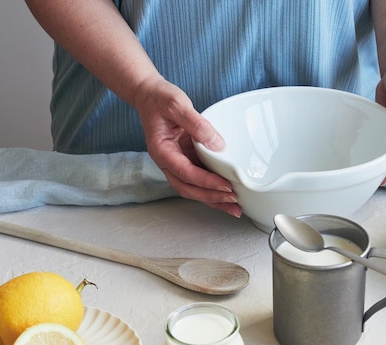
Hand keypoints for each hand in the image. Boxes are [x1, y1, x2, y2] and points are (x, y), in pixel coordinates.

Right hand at [133, 76, 241, 216]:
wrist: (150, 96)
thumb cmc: (160, 99)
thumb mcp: (177, 105)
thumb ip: (197, 124)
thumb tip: (218, 144)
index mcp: (162, 151)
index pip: (186, 173)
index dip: (206, 182)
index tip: (226, 186)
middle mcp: (168, 162)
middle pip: (189, 189)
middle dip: (212, 198)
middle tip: (234, 202)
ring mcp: (177, 163)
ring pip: (194, 189)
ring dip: (214, 200)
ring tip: (235, 208)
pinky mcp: (186, 160)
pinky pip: (199, 179)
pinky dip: (213, 188)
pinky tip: (228, 194)